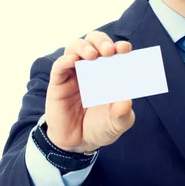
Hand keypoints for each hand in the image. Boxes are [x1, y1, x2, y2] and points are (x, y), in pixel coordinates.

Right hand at [45, 31, 134, 152]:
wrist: (78, 144)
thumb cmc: (100, 128)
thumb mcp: (117, 124)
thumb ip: (123, 114)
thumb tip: (126, 100)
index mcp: (109, 72)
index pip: (114, 51)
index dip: (119, 47)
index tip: (125, 49)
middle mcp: (91, 68)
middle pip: (93, 42)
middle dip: (101, 41)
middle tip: (109, 51)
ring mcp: (73, 74)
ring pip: (74, 47)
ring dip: (84, 46)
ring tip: (92, 55)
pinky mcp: (58, 84)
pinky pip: (59, 66)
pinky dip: (65, 60)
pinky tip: (73, 61)